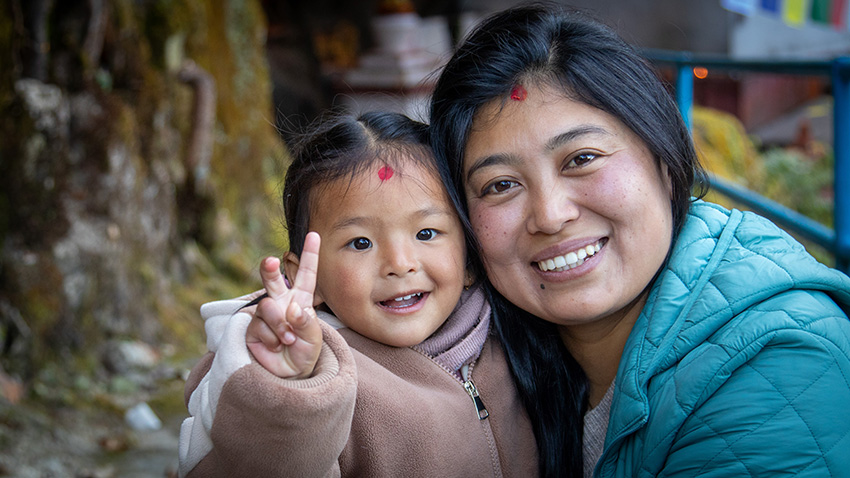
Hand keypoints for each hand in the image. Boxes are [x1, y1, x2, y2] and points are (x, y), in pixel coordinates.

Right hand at [246, 232, 322, 378]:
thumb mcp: (313, 340)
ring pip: (269, 308)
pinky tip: (276, 346)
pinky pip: (260, 326)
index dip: (309, 255)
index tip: (314, 235)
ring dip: (280, 326)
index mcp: (300, 299)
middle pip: (273, 279)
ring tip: (288, 339)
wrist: (287, 375)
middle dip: (270, 269)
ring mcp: (265, 314)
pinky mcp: (252, 327)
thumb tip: (293, 308)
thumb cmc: (304, 353)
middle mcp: (281, 302)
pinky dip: (271, 338)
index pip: (306, 275)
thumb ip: (306, 323)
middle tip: (270, 262)